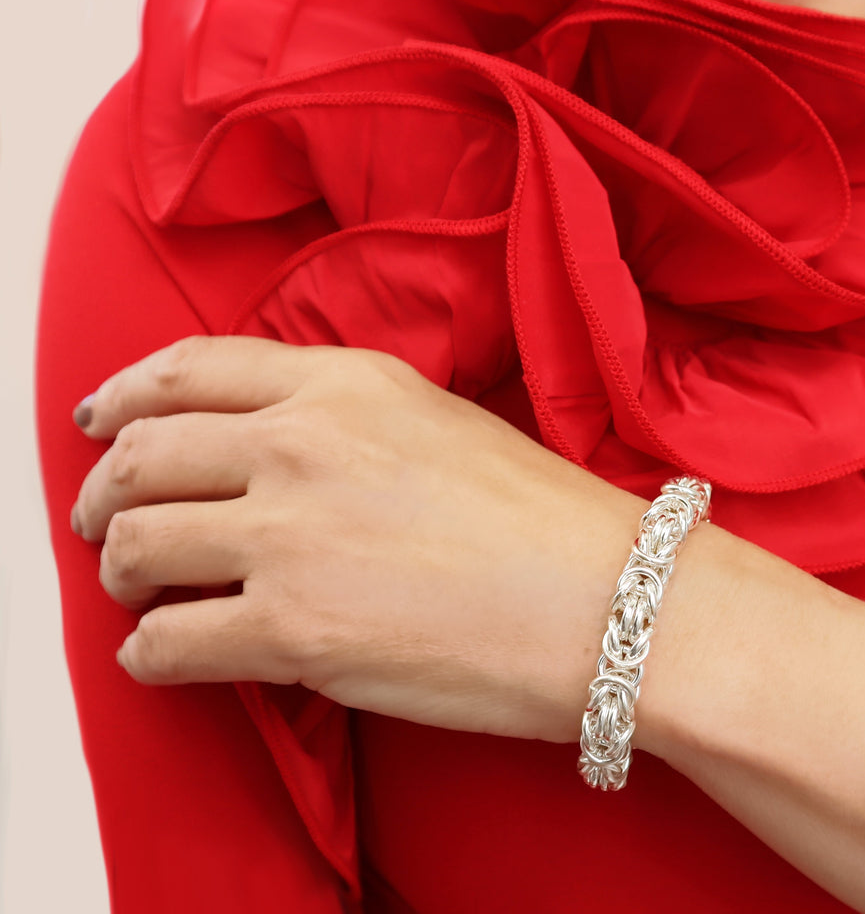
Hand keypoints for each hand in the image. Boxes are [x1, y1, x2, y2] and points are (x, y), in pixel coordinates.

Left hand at [71, 336, 645, 741]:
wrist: (612, 599)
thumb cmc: (543, 517)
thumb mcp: (435, 422)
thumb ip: (341, 416)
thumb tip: (263, 449)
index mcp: (344, 383)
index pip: (189, 368)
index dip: (123, 393)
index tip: (96, 418)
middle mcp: (302, 444)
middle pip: (142, 455)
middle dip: (103, 494)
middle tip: (105, 523)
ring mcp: (291, 536)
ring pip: (136, 544)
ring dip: (120, 572)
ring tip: (139, 592)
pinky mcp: (293, 631)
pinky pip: (165, 643)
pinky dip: (150, 652)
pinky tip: (166, 653)